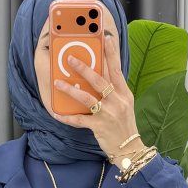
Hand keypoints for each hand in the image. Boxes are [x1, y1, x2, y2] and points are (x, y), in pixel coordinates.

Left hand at [51, 35, 142, 164]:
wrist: (130, 148)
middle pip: (99, 80)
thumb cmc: (125, 124)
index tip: (106, 39)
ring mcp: (108, 114)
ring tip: (58, 83)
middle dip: (84, 68)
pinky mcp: (99, 127)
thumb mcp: (125, 104)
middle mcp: (117, 101)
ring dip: (70, 90)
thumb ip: (114, 90)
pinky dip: (67, 117)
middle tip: (70, 59)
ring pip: (87, 98)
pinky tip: (57, 113)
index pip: (117, 69)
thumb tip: (98, 75)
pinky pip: (79, 120)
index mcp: (124, 93)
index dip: (111, 53)